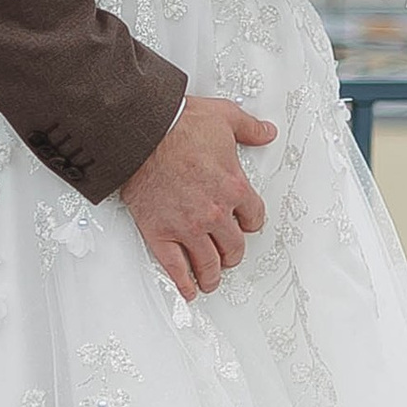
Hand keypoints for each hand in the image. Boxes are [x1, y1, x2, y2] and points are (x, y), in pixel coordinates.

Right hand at [119, 94, 276, 301]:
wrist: (139, 133)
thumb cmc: (178, 124)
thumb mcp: (223, 117)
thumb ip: (249, 128)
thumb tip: (266, 132)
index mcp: (235, 187)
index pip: (254, 218)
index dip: (250, 222)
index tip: (244, 225)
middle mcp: (215, 213)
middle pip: (234, 247)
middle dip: (233, 253)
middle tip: (228, 255)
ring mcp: (188, 227)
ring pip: (208, 263)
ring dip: (212, 275)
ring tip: (211, 280)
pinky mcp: (160, 234)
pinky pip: (175, 267)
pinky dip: (183, 283)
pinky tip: (189, 290)